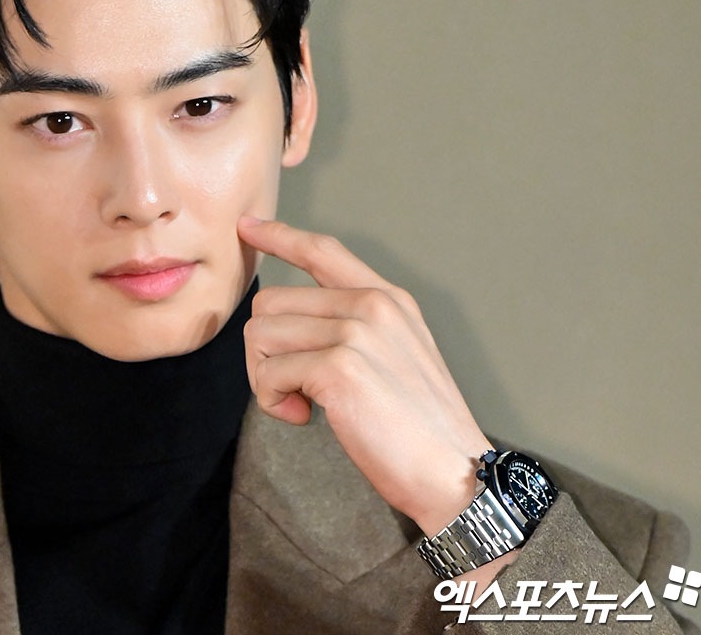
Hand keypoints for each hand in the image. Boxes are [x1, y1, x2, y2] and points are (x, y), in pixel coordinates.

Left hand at [237, 216, 490, 537]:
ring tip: (302, 403)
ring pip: (262, 335)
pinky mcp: (339, 367)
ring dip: (265, 377)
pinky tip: (304, 417)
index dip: (279, 237)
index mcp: (389, 299)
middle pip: (271, 302)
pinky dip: (272, 401)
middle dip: (264, 350)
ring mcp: (357, 333)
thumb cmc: (419, 428)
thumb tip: (290, 325)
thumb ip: (353, 328)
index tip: (246, 227)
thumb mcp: (396, 356)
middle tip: (290, 389)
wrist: (454, 472)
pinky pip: (269, 372)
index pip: (322, 252)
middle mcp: (373, 305)